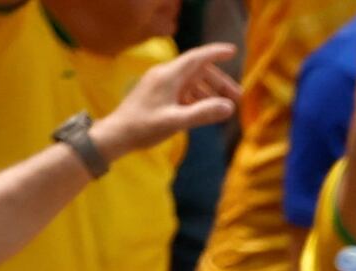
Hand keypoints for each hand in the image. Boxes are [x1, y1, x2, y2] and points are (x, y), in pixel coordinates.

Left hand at [95, 37, 240, 151]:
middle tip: (238, 97)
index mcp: (169, 76)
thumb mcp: (176, 122)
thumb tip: (229, 107)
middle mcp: (165, 75)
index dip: (216, 53)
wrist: (117, 134)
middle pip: (198, 71)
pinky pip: (183, 90)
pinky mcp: (157, 94)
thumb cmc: (144, 127)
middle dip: (219, 81)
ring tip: (224, 107)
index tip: (233, 51)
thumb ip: (203, 113)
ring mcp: (160, 84)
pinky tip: (204, 111)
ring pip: (191, 82)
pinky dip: (197, 98)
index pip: (197, 58)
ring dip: (209, 91)